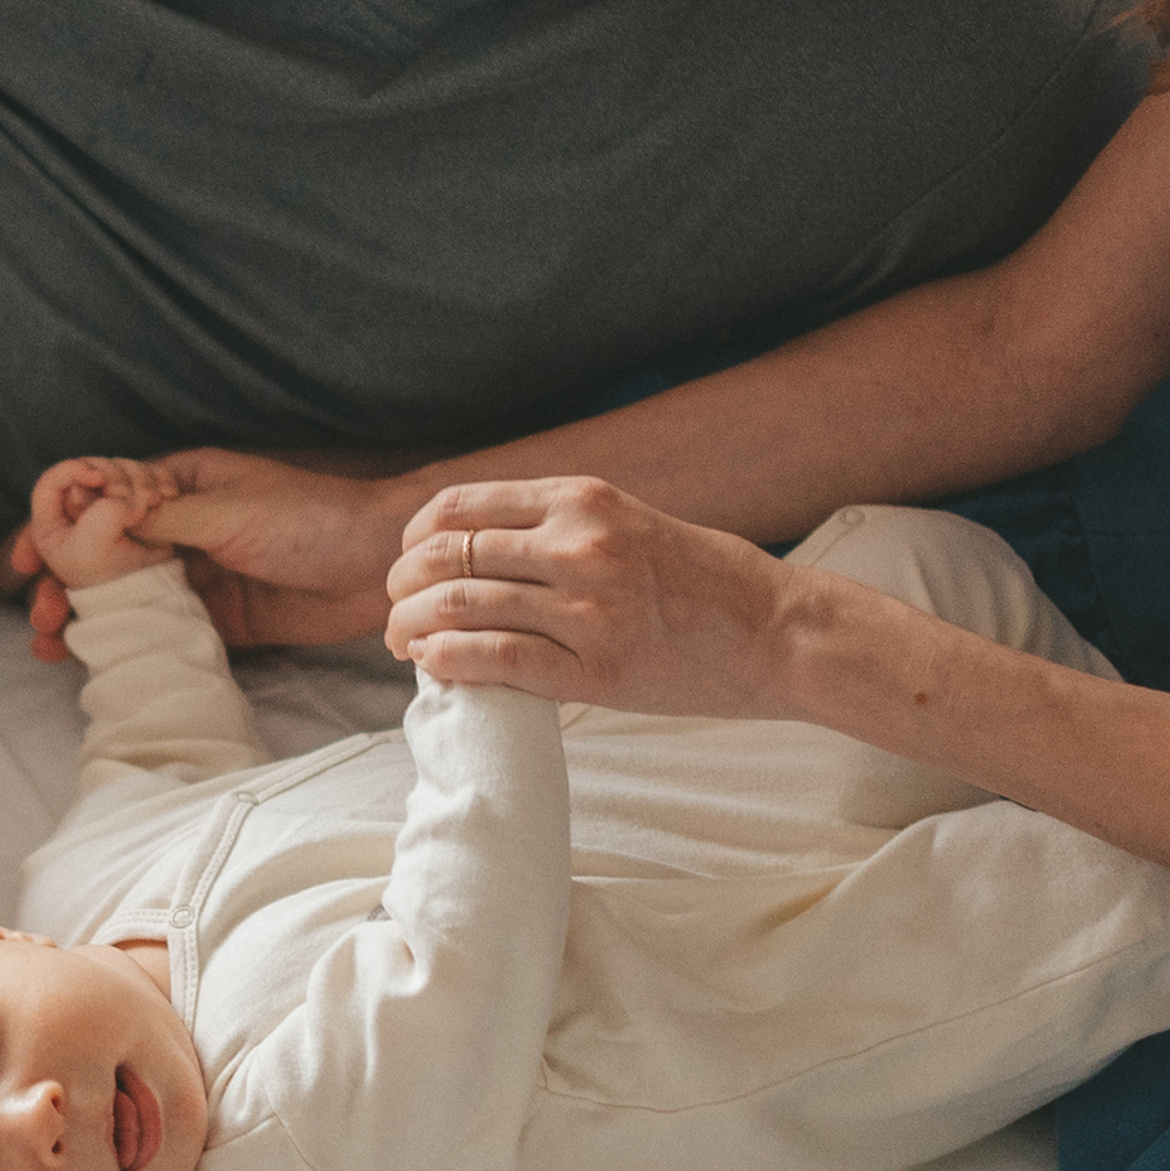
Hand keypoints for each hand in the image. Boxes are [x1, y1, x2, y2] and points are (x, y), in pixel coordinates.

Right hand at [0, 449, 416, 659]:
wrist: (380, 563)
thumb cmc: (311, 517)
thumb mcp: (229, 509)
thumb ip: (159, 519)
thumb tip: (91, 520)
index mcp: (174, 485)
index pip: (95, 502)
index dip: (53, 527)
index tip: (24, 560)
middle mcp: (175, 529)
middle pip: (97, 554)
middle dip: (59, 582)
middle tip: (39, 614)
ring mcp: (194, 576)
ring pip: (121, 597)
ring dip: (82, 617)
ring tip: (51, 643)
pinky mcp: (215, 620)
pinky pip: (157, 632)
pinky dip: (123, 645)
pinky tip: (93, 661)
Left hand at [24, 456, 179, 591]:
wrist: (151, 591)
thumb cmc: (112, 578)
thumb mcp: (95, 546)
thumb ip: (104, 511)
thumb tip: (125, 495)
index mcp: (54, 522)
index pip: (54, 479)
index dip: (74, 469)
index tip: (99, 478)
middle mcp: (79, 507)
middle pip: (92, 468)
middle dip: (115, 481)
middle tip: (133, 507)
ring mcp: (109, 501)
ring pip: (121, 468)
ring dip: (141, 481)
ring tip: (155, 502)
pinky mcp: (137, 500)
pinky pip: (147, 474)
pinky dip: (159, 480)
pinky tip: (168, 495)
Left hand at [383, 477, 793, 715]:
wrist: (775, 632)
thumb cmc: (702, 581)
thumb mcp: (626, 522)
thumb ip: (557, 528)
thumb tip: (473, 550)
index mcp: (582, 499)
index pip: (461, 506)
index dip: (415, 537)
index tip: (407, 561)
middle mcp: (579, 545)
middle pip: (448, 555)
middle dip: (403, 584)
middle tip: (394, 608)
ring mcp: (588, 609)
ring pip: (461, 606)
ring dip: (411, 626)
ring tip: (401, 642)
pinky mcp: (597, 671)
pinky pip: (496, 659)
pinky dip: (449, 660)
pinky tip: (432, 664)